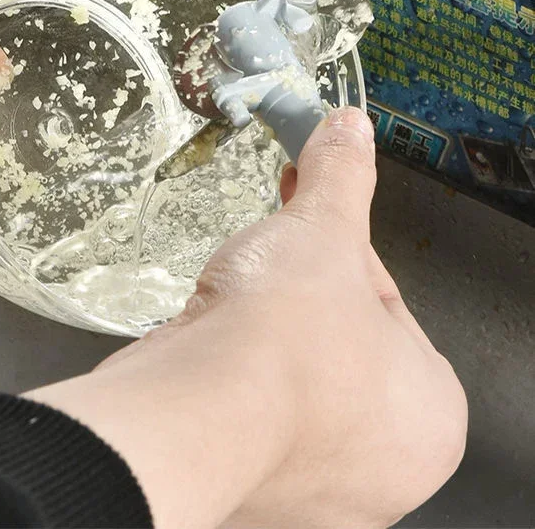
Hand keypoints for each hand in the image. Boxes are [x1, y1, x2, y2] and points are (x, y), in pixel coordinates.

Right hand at [28, 107, 466, 528]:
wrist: (191, 417)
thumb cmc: (281, 343)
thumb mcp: (322, 229)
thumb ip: (341, 177)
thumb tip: (350, 132)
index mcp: (430, 413)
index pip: (387, 305)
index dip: (340, 249)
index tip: (311, 220)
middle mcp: (384, 469)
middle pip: (339, 345)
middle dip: (301, 294)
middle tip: (272, 253)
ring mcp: (313, 490)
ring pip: (289, 382)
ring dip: (262, 335)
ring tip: (235, 296)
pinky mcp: (248, 490)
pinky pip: (245, 414)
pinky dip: (229, 375)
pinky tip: (209, 341)